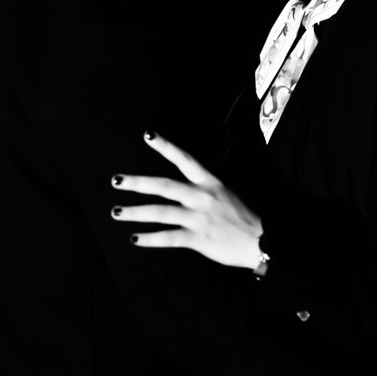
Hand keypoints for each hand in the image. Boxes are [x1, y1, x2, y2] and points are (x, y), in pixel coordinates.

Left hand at [111, 132, 264, 269]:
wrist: (261, 240)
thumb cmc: (244, 216)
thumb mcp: (226, 192)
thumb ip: (203, 187)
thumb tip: (182, 184)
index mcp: (210, 182)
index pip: (184, 159)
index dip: (165, 146)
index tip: (148, 135)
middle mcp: (201, 197)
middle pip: (163, 185)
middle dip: (137, 182)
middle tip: (115, 180)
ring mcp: (198, 218)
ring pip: (160, 212)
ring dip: (135, 212)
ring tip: (116, 212)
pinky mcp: (197, 239)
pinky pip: (168, 238)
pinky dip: (150, 239)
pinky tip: (134, 239)